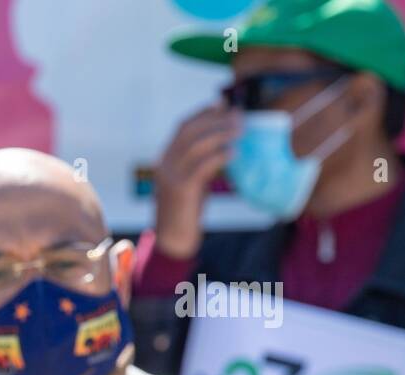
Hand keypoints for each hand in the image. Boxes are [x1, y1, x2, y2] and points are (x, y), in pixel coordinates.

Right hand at [153, 104, 241, 259]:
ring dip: (220, 134)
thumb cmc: (185, 212)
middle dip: (215, 120)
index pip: (183, 127)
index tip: (223, 104)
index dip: (203, 113)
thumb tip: (226, 145)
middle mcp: (164, 164)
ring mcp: (170, 177)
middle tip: (238, 116)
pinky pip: (202, 166)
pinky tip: (234, 153)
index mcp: (165, 160)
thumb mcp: (191, 182)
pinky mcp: (180, 190)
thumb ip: (201, 164)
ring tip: (240, 131)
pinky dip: (219, 156)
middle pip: (189, 131)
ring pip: (195, 145)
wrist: (172, 241)